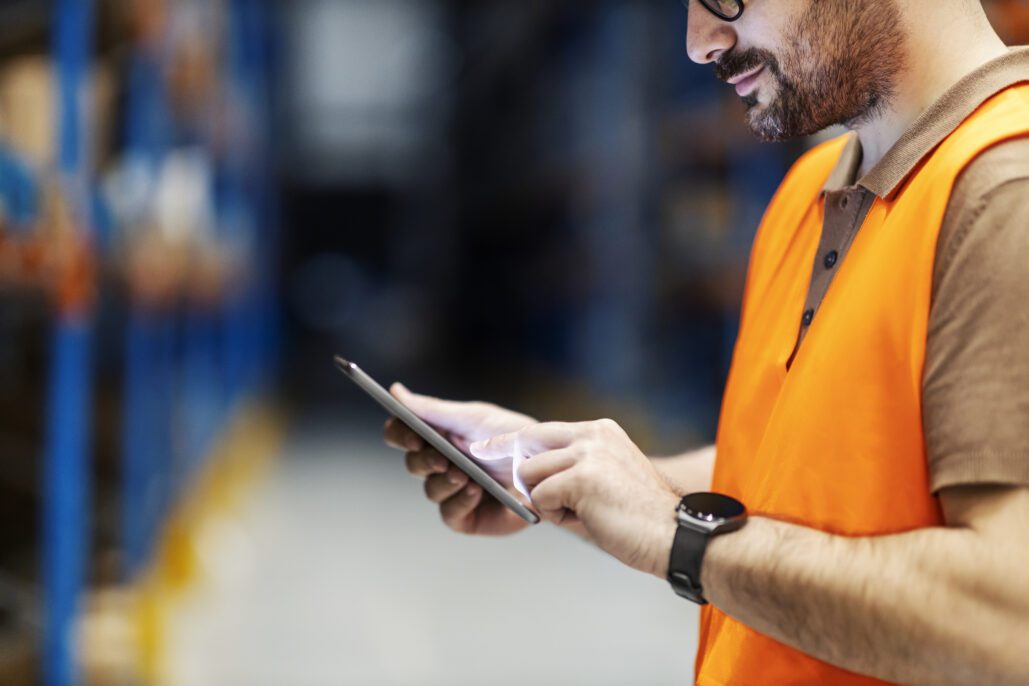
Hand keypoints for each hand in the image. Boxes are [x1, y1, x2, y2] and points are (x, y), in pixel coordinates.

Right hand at [383, 384, 535, 535]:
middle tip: (442, 457)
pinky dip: (460, 501)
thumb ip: (434, 409)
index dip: (400, 435)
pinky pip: (449, 513)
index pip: (402, 435)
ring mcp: (452, 491)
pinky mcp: (466, 516)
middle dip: (425, 460)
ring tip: (465, 474)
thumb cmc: (512, 438)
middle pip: (413, 463)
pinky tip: (476, 491)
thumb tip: (395, 392)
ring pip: (430, 490)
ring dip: (445, 481)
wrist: (547, 466)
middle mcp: (441, 464)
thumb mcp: (474, 418)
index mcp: (438, 436)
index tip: (413, 435)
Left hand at [470, 419, 679, 577]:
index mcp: (600, 431)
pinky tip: (588, 519)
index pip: (542, 430)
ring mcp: (587, 454)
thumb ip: (569, 469)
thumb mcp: (603, 478)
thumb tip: (525, 477)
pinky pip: (540, 498)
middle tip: (530, 492)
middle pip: (528, 446)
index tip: (483, 447)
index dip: (511, 442)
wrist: (672, 535)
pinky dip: (557, 516)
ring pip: (531, 475)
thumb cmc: (638, 517)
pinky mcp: (580, 478)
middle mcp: (593, 434)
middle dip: (521, 474)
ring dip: (548, 502)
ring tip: (584, 512)